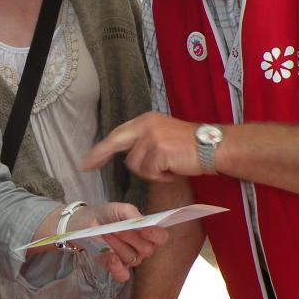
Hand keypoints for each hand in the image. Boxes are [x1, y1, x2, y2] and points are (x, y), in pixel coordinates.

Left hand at [65, 202, 167, 281]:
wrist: (87, 222)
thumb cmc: (108, 215)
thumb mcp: (121, 209)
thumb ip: (133, 215)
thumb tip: (143, 223)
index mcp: (147, 233)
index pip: (161, 238)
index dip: (156, 235)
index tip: (145, 229)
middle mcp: (142, 248)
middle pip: (147, 250)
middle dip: (132, 238)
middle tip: (118, 229)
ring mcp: (129, 259)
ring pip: (133, 258)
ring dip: (119, 246)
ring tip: (106, 234)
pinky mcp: (116, 268)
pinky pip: (123, 275)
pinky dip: (118, 267)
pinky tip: (111, 257)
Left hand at [81, 112, 202, 182]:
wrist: (214, 147)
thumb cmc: (192, 146)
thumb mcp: (164, 135)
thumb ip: (145, 141)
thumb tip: (128, 156)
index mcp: (146, 120)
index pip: (118, 133)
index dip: (102, 148)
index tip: (87, 160)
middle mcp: (146, 125)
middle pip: (115, 142)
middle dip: (99, 155)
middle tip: (85, 166)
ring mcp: (152, 137)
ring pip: (135, 165)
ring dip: (150, 173)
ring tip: (168, 168)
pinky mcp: (158, 151)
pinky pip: (148, 173)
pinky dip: (159, 178)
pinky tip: (173, 171)